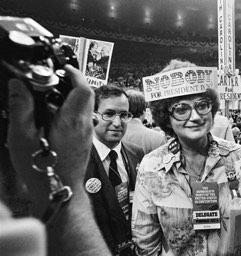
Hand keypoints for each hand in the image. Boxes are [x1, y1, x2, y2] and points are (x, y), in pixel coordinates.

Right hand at [7, 65, 93, 214]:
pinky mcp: (85, 141)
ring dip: (73, 96)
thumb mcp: (22, 138)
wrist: (59, 192)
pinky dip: (73, 109)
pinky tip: (55, 115)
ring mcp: (86, 134)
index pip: (83, 89)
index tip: (63, 68)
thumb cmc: (42, 170)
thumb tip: (18, 85)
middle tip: (57, 78)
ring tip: (53, 95)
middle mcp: (84, 126)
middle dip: (74, 82)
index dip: (75, 73)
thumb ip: (21, 108)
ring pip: (86, 106)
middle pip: (87, 95)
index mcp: (71, 121)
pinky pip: (82, 118)